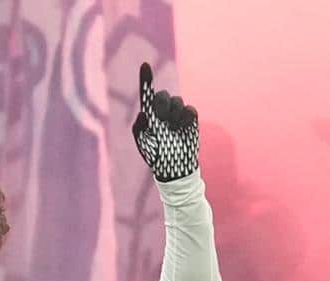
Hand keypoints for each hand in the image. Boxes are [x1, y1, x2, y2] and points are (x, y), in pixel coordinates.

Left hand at [131, 62, 199, 182]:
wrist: (174, 166)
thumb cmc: (155, 155)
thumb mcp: (143, 143)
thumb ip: (139, 128)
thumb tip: (143, 113)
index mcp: (150, 113)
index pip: (147, 93)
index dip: (146, 78)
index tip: (144, 64)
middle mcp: (163, 110)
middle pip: (162, 95)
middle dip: (161, 105)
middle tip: (161, 119)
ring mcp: (177, 113)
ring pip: (177, 101)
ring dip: (173, 116)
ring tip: (172, 130)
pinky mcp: (191, 118)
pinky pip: (189, 110)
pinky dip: (185, 119)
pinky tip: (182, 129)